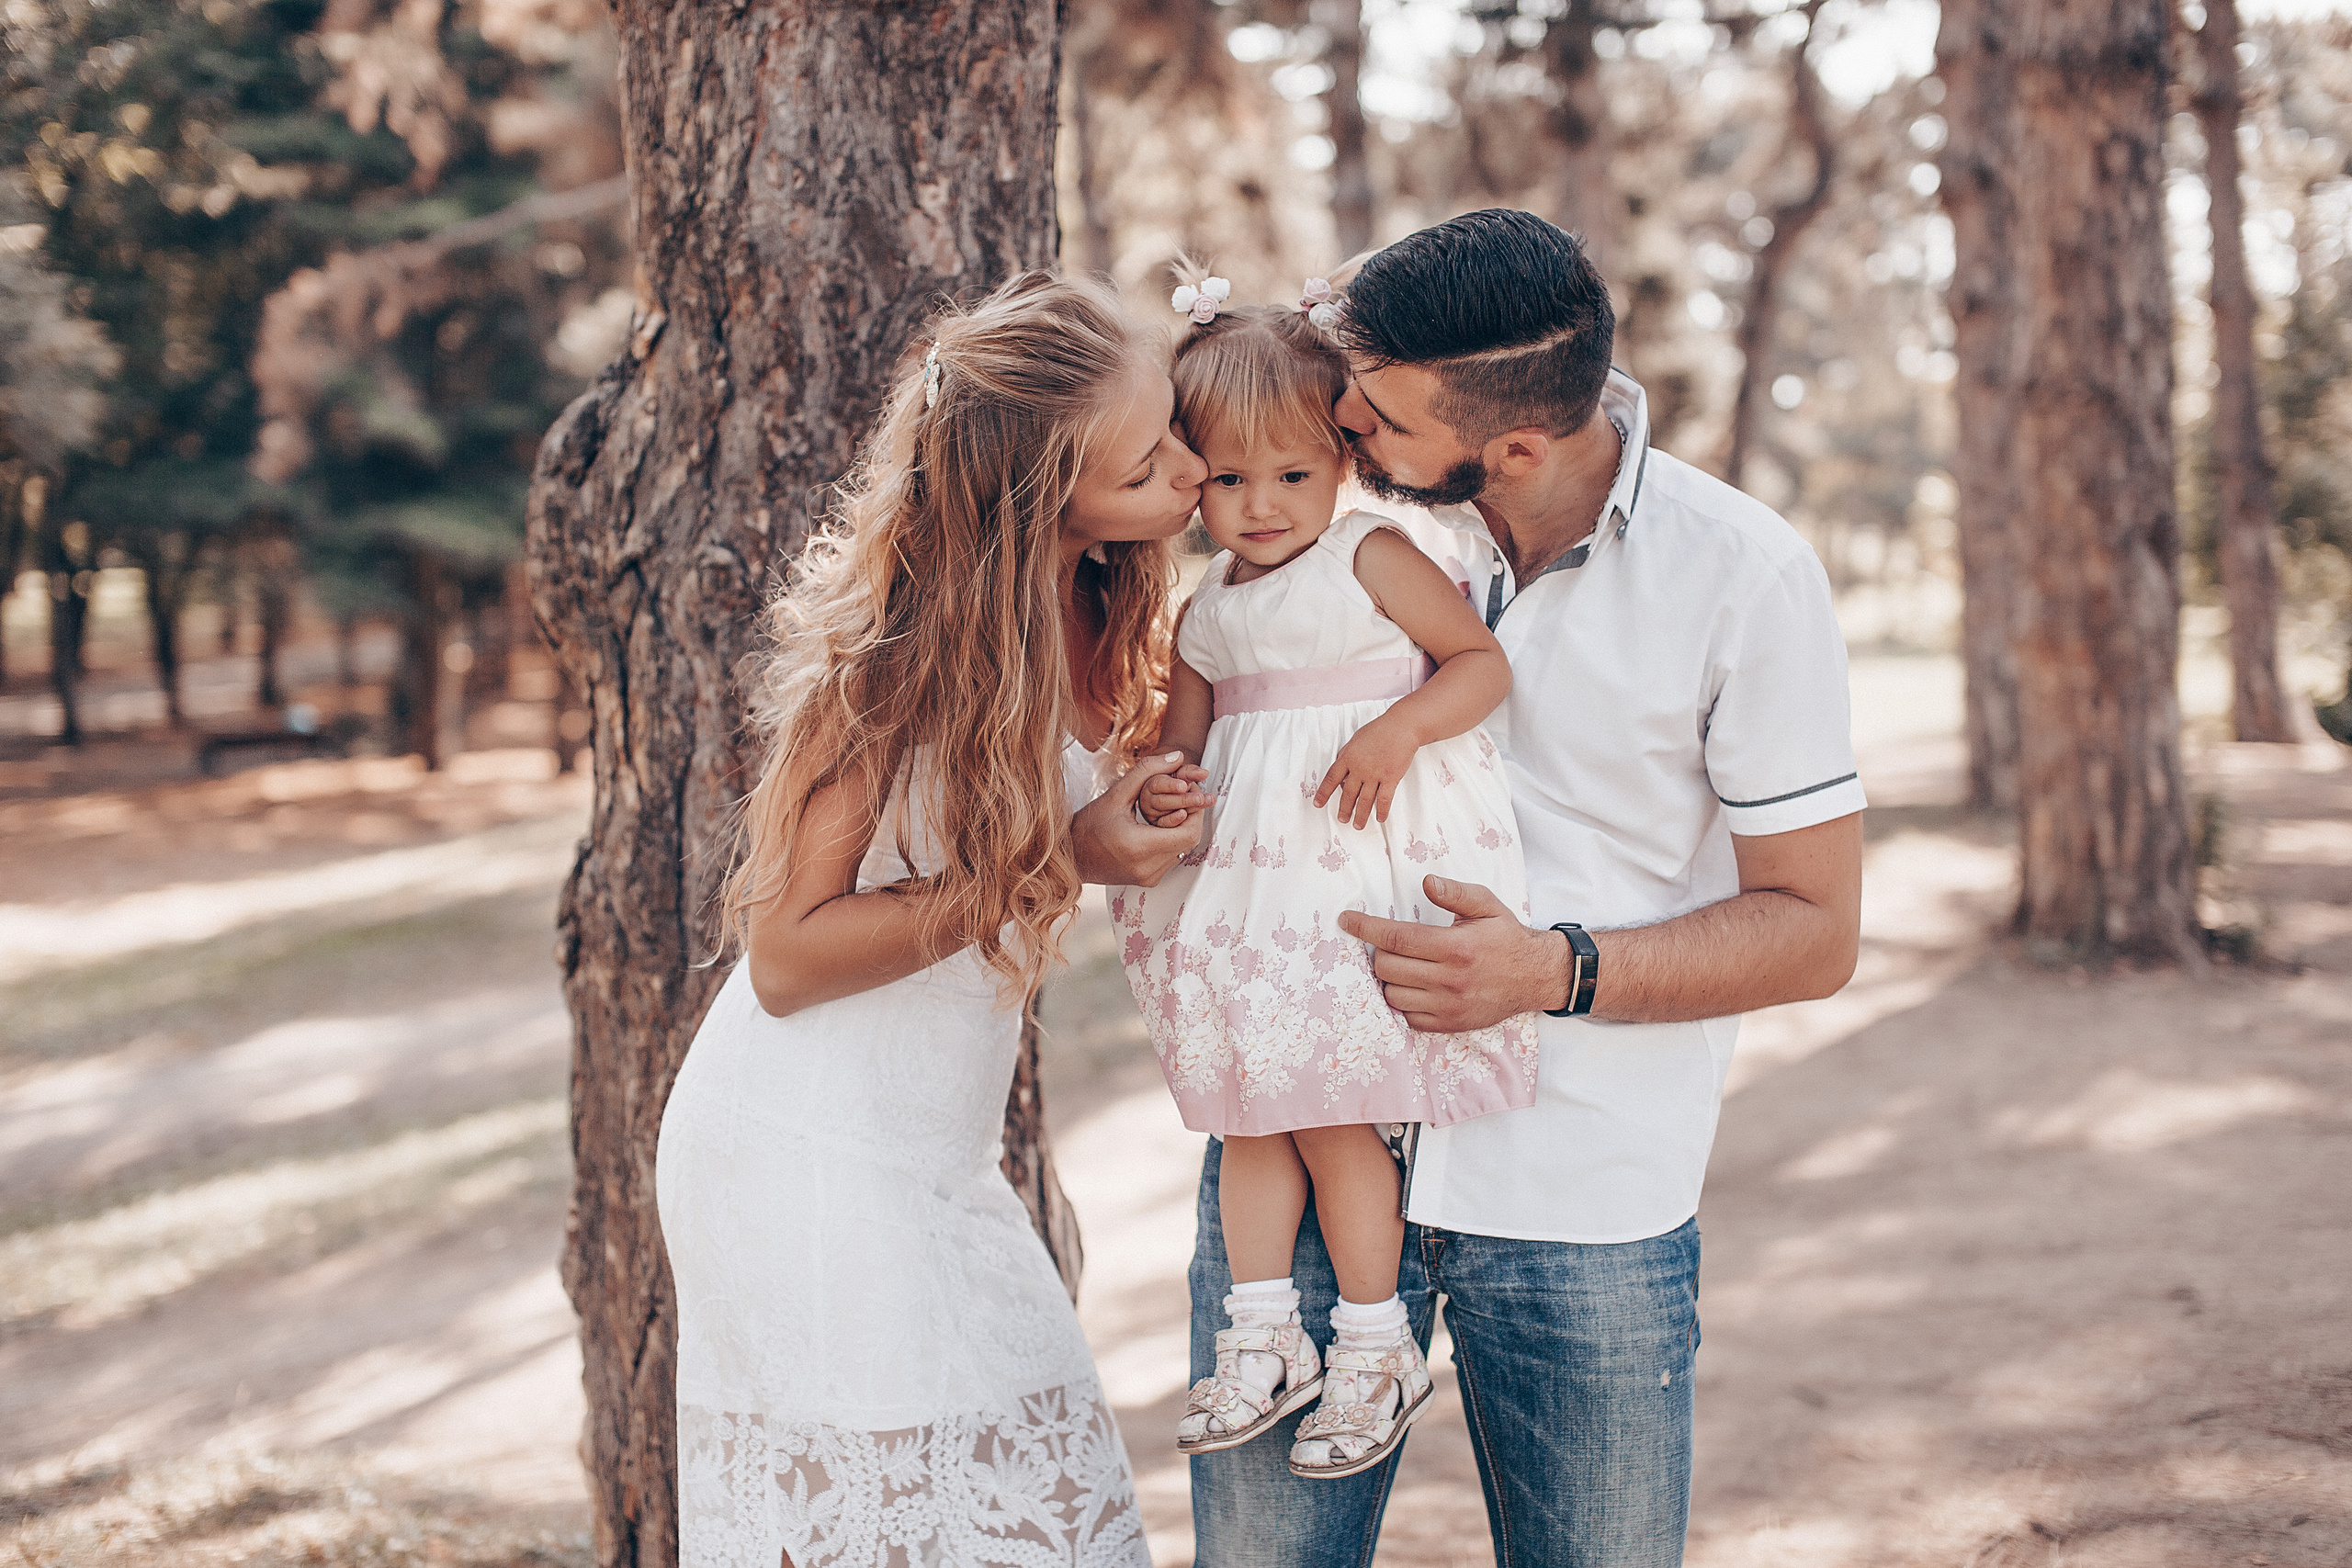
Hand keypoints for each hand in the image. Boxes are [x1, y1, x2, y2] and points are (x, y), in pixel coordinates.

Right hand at [1073, 753, 1211, 886]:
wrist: (1070, 857)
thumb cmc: (1088, 824)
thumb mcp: (1116, 793)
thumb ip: (1147, 771)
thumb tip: (1179, 755)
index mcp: (1139, 846)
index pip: (1189, 832)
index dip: (1195, 811)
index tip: (1188, 793)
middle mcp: (1147, 868)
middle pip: (1189, 840)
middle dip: (1191, 816)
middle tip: (1183, 797)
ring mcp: (1149, 877)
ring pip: (1183, 849)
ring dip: (1181, 828)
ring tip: (1171, 808)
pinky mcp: (1149, 880)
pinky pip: (1171, 857)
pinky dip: (1171, 839)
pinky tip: (1159, 826)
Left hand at [1312, 715, 1419, 829]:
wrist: (1401, 727)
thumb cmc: (1379, 731)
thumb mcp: (1355, 740)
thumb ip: (1347, 756)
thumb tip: (1341, 774)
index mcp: (1348, 757)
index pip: (1331, 778)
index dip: (1323, 793)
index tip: (1317, 804)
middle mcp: (1359, 768)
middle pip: (1348, 793)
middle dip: (1344, 809)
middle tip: (1342, 819)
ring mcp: (1375, 774)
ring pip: (1365, 800)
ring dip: (1361, 815)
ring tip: (1357, 825)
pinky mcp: (1391, 777)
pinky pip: (1384, 799)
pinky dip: (1382, 810)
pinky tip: (1380, 818)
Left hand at [1338, 875, 1566, 1031]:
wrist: (1535, 977)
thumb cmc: (1506, 937)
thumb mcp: (1487, 905)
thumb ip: (1456, 892)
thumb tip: (1427, 882)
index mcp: (1456, 947)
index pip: (1396, 938)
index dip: (1365, 928)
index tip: (1347, 920)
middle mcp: (1450, 980)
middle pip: (1388, 967)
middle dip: (1378, 951)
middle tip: (1385, 943)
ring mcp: (1448, 1006)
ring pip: (1392, 994)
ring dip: (1388, 977)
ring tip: (1400, 963)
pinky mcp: (1449, 1024)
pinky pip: (1407, 1017)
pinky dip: (1401, 1000)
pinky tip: (1411, 985)